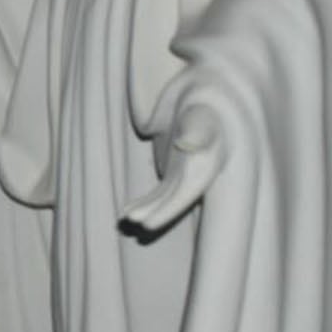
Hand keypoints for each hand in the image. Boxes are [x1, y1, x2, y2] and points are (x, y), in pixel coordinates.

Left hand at [120, 106, 225, 233]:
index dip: (167, 211)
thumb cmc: (202, 114)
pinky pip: (159, 194)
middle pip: (173, 200)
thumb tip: (185, 145)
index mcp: (206, 168)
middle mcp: (196, 178)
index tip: (147, 223)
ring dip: (147, 209)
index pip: (185, 195)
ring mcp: (184, 178)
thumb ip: (197, 134)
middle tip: (131, 220)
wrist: (204, 108)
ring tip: (126, 216)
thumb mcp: (202, 121)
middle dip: (154, 212)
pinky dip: (145, 202)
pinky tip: (127, 209)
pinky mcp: (173, 175)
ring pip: (164, 199)